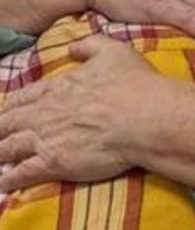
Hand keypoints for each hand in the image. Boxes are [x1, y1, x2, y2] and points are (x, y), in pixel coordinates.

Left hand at [0, 36, 160, 189]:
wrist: (146, 118)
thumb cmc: (135, 85)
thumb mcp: (114, 52)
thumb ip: (90, 45)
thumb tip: (73, 47)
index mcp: (56, 89)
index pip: (21, 99)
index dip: (11, 108)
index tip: (6, 113)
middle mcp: (43, 113)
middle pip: (6, 124)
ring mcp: (44, 139)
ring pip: (8, 148)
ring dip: (0, 154)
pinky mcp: (53, 162)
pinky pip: (22, 173)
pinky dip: (10, 179)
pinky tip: (4, 184)